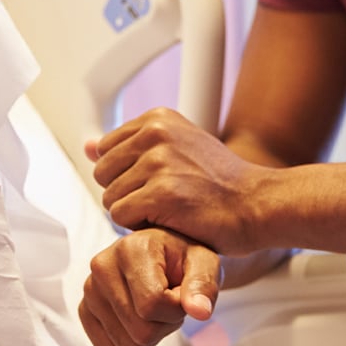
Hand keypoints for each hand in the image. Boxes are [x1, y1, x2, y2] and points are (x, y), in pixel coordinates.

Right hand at [78, 227, 218, 345]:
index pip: (152, 305)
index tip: (181, 293)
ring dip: (151, 335)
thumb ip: (204, 285)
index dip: (176, 310)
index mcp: (130, 248)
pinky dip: (132, 344)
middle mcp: (102, 266)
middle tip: (169, 302)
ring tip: (154, 307)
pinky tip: (139, 318)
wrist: (165, 256)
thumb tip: (199, 311)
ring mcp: (90, 291)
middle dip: (165, 324)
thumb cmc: (185, 259)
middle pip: (141, 331)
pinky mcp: (85, 311)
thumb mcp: (205, 264)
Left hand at [87, 108, 269, 253]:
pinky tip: (170, 220)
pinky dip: (141, 226)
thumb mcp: (177, 149)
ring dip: (135, 212)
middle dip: (126, 193)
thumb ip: (130, 146)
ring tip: (169, 209)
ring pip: (110, 198)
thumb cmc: (221, 183)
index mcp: (157, 119)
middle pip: (103, 174)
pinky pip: (121, 217)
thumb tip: (88, 145)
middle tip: (163, 199)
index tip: (158, 181)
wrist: (257, 204)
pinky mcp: (161, 192)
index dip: (127, 174)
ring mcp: (158, 161)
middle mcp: (156, 133)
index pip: (106, 150)